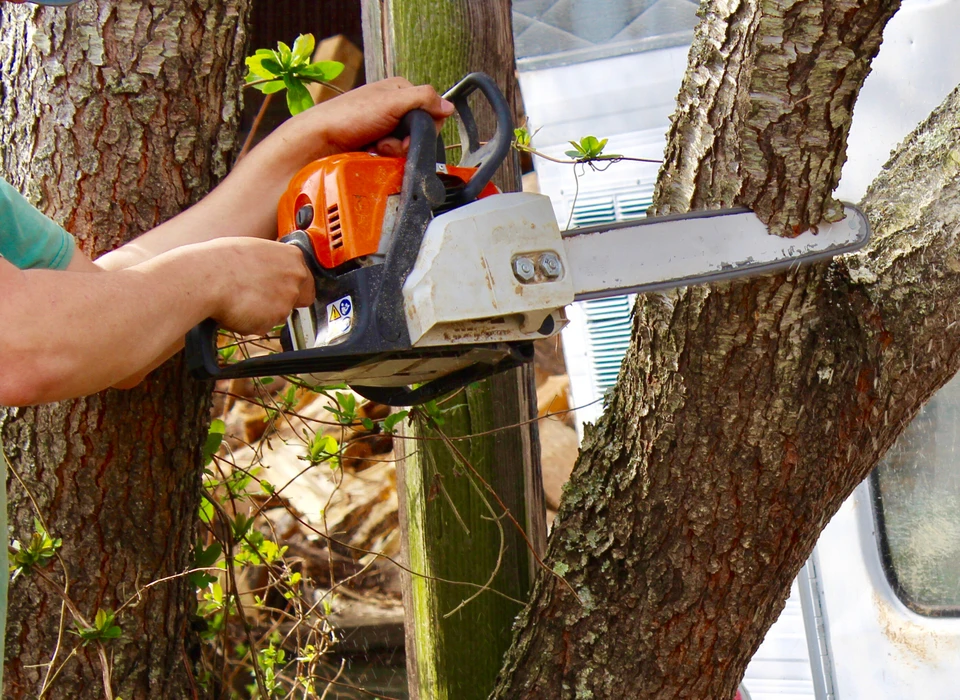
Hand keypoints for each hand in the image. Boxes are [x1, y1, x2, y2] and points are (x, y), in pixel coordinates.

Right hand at [194, 238, 314, 335]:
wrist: (207, 278)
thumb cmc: (221, 260)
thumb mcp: (253, 250)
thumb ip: (271, 262)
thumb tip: (271, 270)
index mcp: (293, 257)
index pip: (306, 279)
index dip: (291, 286)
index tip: (277, 288)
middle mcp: (296, 278)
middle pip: (298, 299)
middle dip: (281, 301)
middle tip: (258, 297)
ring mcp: (288, 299)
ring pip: (279, 314)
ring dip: (264, 312)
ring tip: (241, 300)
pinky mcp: (275, 319)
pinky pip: (265, 326)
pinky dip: (252, 322)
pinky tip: (238, 310)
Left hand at [288, 77, 454, 158]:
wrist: (319, 141)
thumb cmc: (347, 116)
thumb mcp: (390, 101)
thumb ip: (423, 100)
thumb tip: (447, 106)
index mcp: (399, 91)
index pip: (431, 110)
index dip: (424, 126)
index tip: (409, 131)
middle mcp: (393, 108)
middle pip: (419, 132)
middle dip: (405, 141)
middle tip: (388, 141)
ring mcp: (384, 128)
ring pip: (406, 147)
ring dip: (393, 151)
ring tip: (376, 147)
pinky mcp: (376, 145)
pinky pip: (392, 157)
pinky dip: (384, 157)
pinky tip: (371, 153)